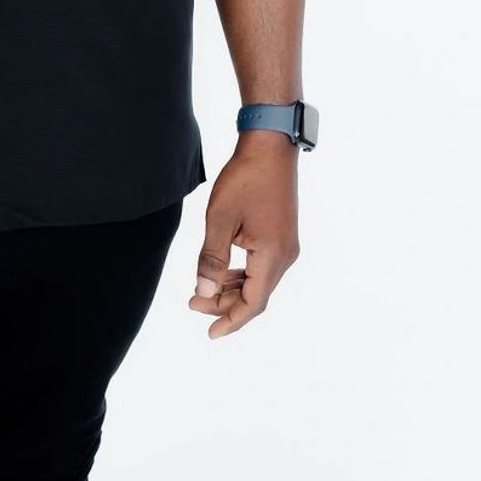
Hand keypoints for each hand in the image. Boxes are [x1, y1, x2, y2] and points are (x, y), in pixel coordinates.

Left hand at [188, 132, 300, 338]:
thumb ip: (211, 258)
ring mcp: (286, 246)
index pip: (253, 303)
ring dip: (233, 289)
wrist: (270, 146)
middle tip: (193, 303)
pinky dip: (242, 273)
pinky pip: (262, 266)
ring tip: (203, 290)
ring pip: (259, 281)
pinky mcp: (282, 235)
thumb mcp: (220, 218)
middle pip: (256, 295)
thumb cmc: (245, 178)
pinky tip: (222, 271)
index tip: (210, 333)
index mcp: (273, 255)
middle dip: (225, 304)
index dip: (231, 320)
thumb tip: (204, 293)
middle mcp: (285, 256)